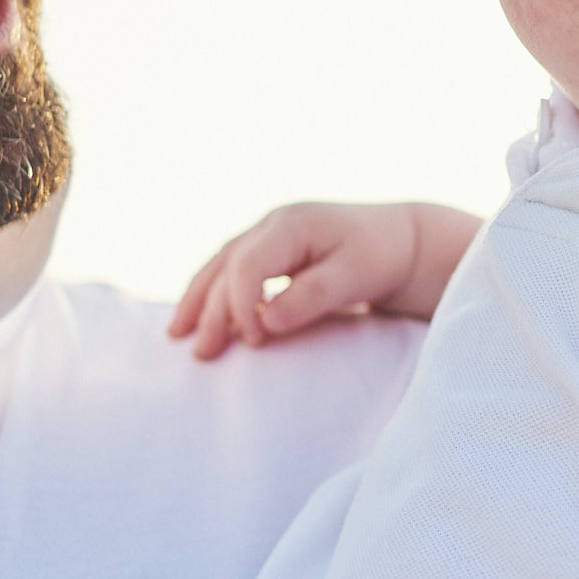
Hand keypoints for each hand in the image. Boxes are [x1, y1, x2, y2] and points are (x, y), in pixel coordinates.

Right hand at [168, 202, 481, 359]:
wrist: (402, 241)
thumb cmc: (382, 257)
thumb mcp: (355, 277)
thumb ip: (312, 297)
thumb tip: (267, 321)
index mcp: (291, 225)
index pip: (248, 265)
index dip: (242, 306)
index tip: (255, 342)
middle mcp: (272, 224)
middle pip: (227, 267)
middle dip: (212, 311)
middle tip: (204, 354)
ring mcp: (269, 234)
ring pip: (220, 265)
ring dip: (199, 300)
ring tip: (177, 335)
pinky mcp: (272, 251)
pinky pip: (230, 269)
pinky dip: (213, 292)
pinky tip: (199, 316)